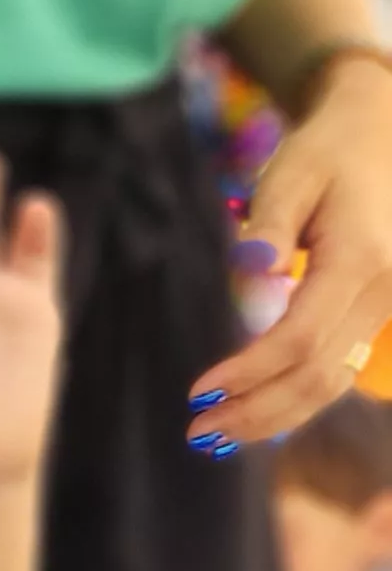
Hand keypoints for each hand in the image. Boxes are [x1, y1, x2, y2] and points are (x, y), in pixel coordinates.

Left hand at [196, 59, 391, 445]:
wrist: (382, 134)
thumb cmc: (327, 151)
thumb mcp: (291, 174)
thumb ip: (269, 225)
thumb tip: (252, 269)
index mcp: (361, 261)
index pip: (300, 338)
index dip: (249, 372)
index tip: (198, 391)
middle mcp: (383, 293)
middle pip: (320, 374)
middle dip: (258, 410)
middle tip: (198, 432)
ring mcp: (387, 306)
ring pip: (335, 380)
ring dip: (278, 415)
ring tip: (220, 435)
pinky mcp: (378, 312)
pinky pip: (340, 366)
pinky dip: (299, 397)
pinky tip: (257, 413)